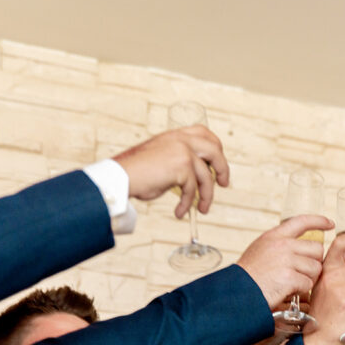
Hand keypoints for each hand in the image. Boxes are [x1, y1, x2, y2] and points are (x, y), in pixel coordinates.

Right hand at [112, 126, 229, 218]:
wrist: (121, 176)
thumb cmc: (136, 172)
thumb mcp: (160, 159)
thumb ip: (178, 161)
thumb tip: (195, 178)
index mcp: (175, 135)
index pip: (203, 133)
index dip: (215, 147)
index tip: (216, 162)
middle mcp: (181, 139)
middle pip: (214, 150)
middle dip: (223, 168)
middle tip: (224, 184)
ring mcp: (183, 151)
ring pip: (206, 176)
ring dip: (206, 195)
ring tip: (203, 208)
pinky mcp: (182, 166)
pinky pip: (192, 189)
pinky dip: (188, 203)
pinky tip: (181, 212)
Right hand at [237, 214, 333, 309]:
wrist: (237, 292)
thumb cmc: (248, 276)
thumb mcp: (260, 250)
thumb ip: (279, 245)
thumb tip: (301, 247)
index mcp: (275, 236)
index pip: (302, 221)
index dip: (318, 221)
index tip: (329, 223)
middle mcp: (282, 244)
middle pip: (316, 248)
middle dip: (314, 262)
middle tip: (302, 272)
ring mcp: (286, 260)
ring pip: (315, 268)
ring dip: (308, 278)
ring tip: (293, 283)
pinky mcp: (289, 277)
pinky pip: (308, 283)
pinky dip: (301, 290)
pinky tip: (289, 290)